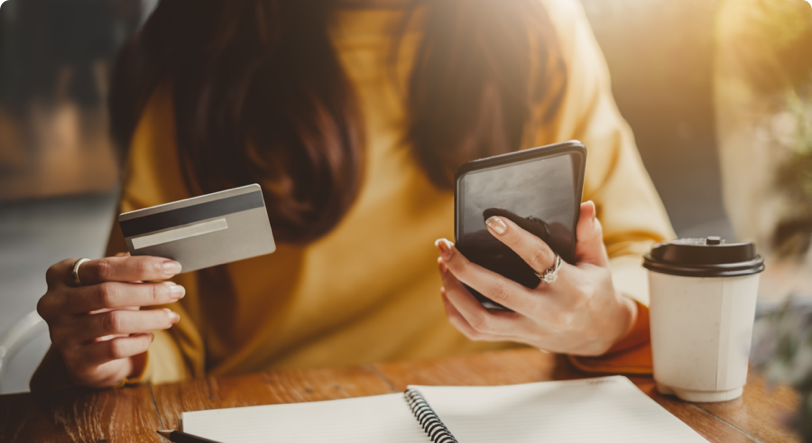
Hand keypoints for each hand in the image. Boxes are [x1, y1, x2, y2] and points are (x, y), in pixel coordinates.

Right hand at [37, 254, 183, 387]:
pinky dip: (139, 342)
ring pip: (113, 322)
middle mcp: (55, 303)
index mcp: (62, 274)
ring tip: (171, 316)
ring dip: (150, 317)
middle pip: (107, 293)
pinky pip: (115, 348)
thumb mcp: (111, 283)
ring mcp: (61, 333)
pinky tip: (149, 337)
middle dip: (150, 292)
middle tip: (177, 291)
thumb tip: (163, 263)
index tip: (171, 267)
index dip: (142, 266)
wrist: (87, 351)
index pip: (104, 267)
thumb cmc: (101, 308)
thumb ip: (129, 270)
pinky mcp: (76, 360)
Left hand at [436, 201, 636, 355]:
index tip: (491, 221)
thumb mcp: (598, 262)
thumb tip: (584, 206)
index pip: (539, 259)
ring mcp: (530, 329)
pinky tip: (447, 291)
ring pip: (481, 319)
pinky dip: (456, 314)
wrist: (601, 336)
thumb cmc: (595, 291)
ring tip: (444, 265)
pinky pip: (477, 333)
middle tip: (445, 246)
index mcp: (571, 288)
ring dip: (455, 292)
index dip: (515, 239)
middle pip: (498, 292)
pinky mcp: (517, 339)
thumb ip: (589, 234)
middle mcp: (548, 312)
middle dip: (465, 268)